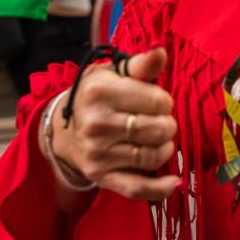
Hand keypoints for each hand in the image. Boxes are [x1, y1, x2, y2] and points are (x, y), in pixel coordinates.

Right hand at [49, 48, 178, 200]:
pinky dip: (160, 188)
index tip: (155, 101)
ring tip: (157, 139)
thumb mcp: (113, 73)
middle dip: (167, 125)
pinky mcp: (101, 176)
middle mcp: (96, 123)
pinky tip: (174, 182)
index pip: (159, 100)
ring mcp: (98, 153)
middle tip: (156, 121)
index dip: (164, 101)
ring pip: (154, 156)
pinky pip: (137, 188)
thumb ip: (140, 64)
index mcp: (100, 91)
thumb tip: (160, 51)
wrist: (64, 130)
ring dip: (165, 148)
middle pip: (160, 129)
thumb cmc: (97, 97)